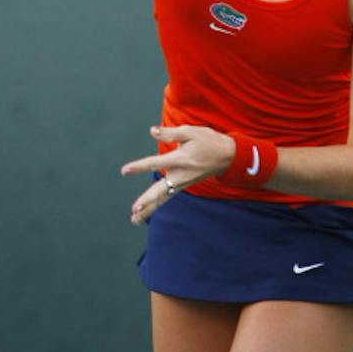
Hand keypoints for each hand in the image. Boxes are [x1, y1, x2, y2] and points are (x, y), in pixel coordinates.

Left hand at [121, 124, 235, 225]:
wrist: (228, 157)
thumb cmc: (208, 141)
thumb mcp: (191, 132)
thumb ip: (170, 133)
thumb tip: (152, 131)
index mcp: (181, 159)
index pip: (155, 163)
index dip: (139, 166)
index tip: (125, 171)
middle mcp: (181, 175)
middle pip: (160, 190)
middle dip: (147, 201)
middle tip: (134, 210)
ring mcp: (183, 183)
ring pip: (163, 197)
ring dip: (150, 208)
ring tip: (135, 220)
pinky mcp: (185, 185)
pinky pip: (168, 196)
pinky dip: (158, 203)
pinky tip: (148, 211)